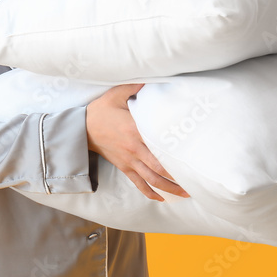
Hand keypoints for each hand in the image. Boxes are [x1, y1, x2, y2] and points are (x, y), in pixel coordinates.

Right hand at [85, 83, 189, 201]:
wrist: (81, 128)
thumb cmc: (101, 109)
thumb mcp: (117, 93)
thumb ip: (136, 87)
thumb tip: (154, 79)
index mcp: (135, 130)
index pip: (159, 146)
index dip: (175, 155)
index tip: (191, 159)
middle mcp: (134, 149)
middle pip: (159, 169)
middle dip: (177, 178)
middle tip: (195, 182)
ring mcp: (128, 160)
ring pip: (151, 180)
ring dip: (169, 188)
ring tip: (185, 193)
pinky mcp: (123, 167)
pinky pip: (138, 183)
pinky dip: (150, 193)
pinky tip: (162, 198)